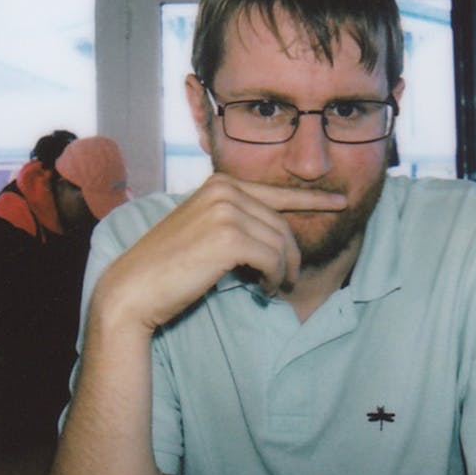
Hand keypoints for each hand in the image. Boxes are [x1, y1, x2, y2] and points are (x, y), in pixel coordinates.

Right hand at [94, 173, 346, 332]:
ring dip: (283, 272)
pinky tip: (263, 290)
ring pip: (281, 243)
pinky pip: (274, 259)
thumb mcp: (203, 231)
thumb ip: (235, 221)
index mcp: (219, 184)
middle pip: (282, 224)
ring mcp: (226, 211)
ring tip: (272, 289)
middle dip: (293, 255)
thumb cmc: (168, 267)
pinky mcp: (229, 238)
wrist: (134, 289)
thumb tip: (276, 237)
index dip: (312, 199)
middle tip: (289, 281)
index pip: (276, 192)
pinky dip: (274, 279)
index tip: (341, 202)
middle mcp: (223, 190)